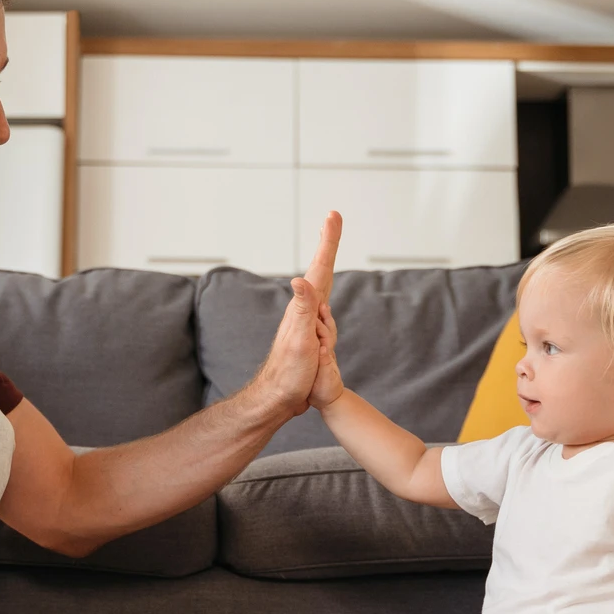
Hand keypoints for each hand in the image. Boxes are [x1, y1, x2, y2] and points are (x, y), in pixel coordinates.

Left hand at [246, 212, 342, 418]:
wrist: (280, 397)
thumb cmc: (290, 372)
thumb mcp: (299, 340)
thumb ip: (303, 309)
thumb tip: (299, 279)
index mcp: (304, 306)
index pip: (320, 267)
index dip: (329, 241)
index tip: (333, 215)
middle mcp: (305, 307)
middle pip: (322, 268)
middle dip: (328, 242)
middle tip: (332, 219)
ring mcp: (307, 319)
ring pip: (324, 289)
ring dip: (324, 264)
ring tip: (327, 241)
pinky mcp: (310, 331)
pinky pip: (322, 304)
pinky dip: (323, 287)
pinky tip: (320, 287)